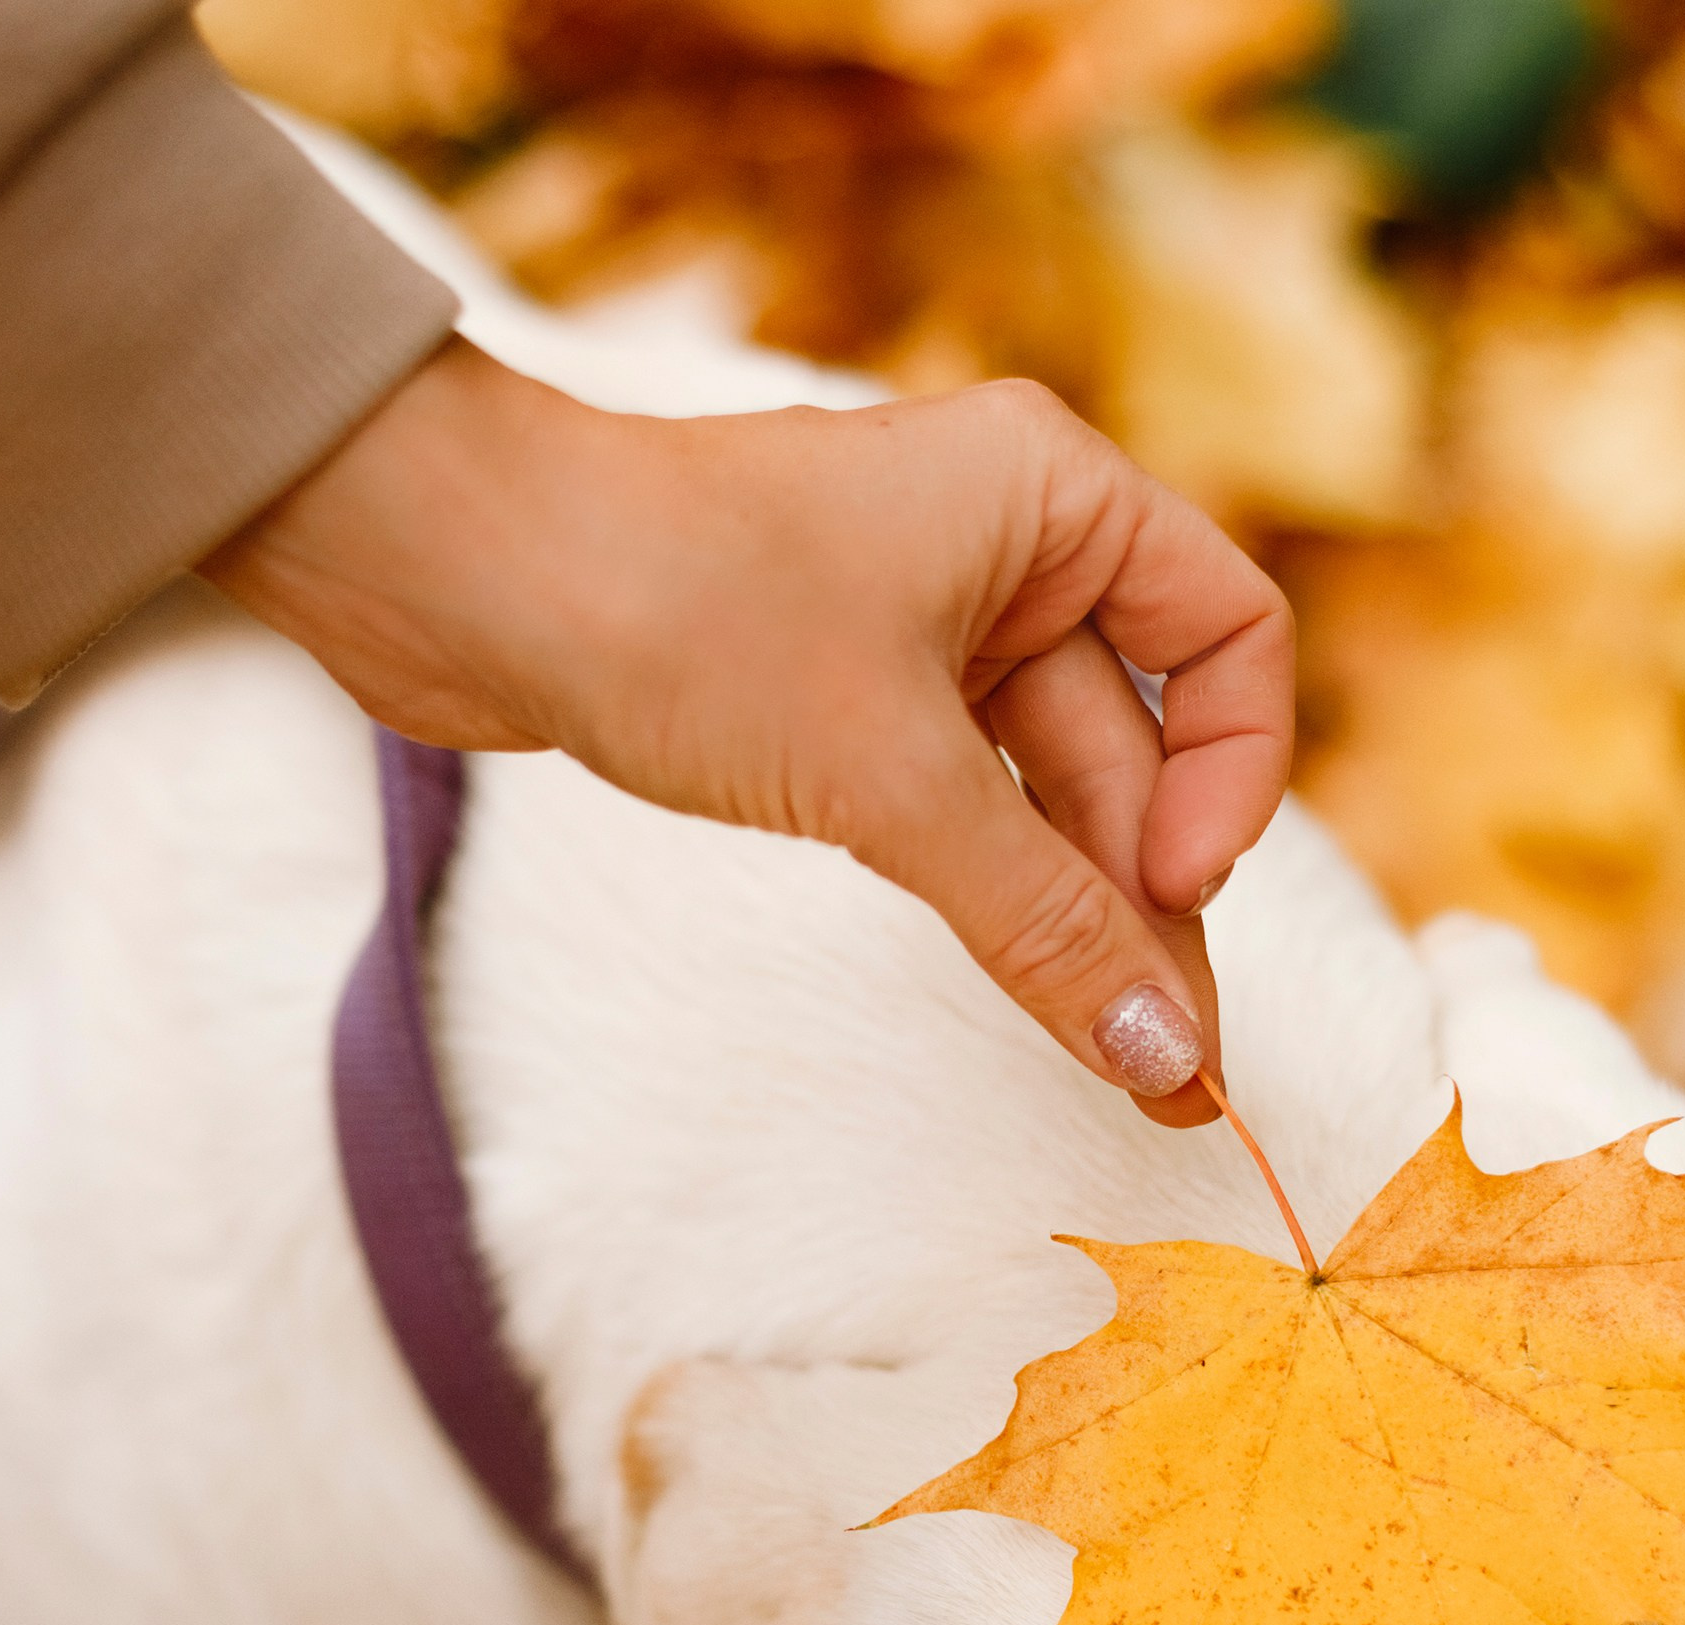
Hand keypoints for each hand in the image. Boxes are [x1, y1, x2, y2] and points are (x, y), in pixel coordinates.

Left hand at [203, 339, 1294, 1123]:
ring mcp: (923, 626)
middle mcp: (1004, 548)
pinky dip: (998, 898)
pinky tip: (1039, 992)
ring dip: (1082, 924)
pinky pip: (963, 811)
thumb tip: (1166, 1053)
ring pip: (1049, 795)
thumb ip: (1041, 919)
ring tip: (1129, 1068)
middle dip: (1151, 905)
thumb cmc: (671, 604)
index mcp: (1049, 496)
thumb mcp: (888, 776)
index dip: (1230, 775)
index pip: (1229, 634)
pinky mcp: (845, 698)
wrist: (454, 573)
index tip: (1176, 892)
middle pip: (1139, 746)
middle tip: (1175, 1068)